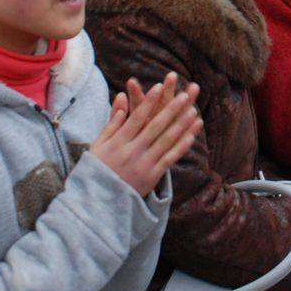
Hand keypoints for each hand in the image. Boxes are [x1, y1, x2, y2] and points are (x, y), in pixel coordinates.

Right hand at [90, 76, 202, 196]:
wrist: (99, 204)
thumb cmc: (97, 170)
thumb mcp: (98, 145)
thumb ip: (112, 122)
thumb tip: (120, 98)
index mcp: (118, 142)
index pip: (136, 117)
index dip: (149, 101)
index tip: (160, 86)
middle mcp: (132, 151)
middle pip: (155, 126)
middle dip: (171, 109)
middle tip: (184, 95)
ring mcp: (143, 164)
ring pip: (166, 141)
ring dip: (181, 125)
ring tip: (193, 111)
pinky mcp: (152, 177)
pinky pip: (169, 159)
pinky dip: (180, 147)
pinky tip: (191, 136)